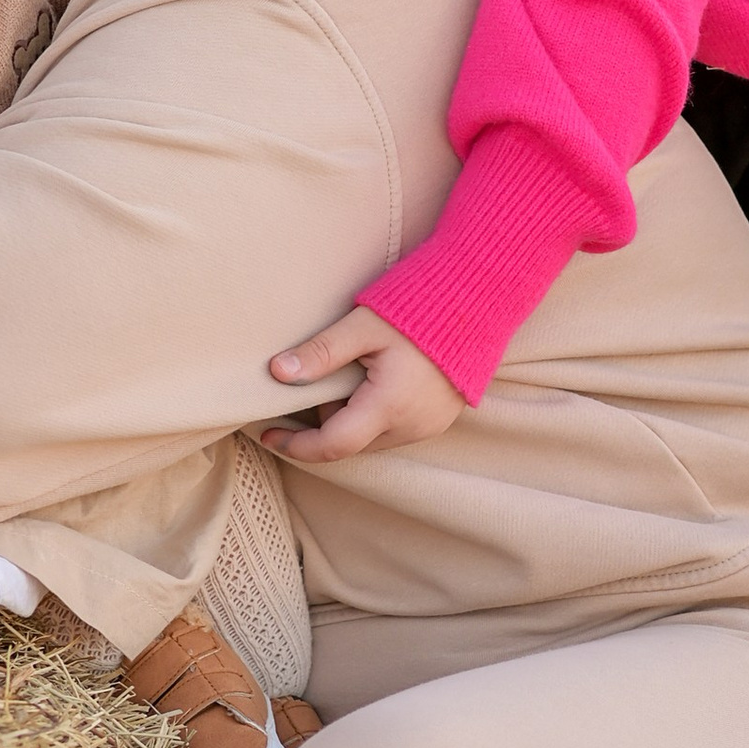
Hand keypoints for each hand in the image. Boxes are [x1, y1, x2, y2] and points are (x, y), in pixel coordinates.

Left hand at [263, 307, 463, 464]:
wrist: (479, 301)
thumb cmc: (421, 309)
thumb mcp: (364, 326)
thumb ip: (321, 352)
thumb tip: (278, 372)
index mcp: (389, 406)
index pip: (332, 445)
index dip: (295, 446)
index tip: (268, 435)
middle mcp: (411, 425)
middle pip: (351, 443)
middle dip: (324, 423)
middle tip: (313, 386)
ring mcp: (429, 425)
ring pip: (373, 438)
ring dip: (352, 418)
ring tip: (349, 375)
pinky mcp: (440, 419)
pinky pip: (396, 429)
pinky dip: (376, 414)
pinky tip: (375, 379)